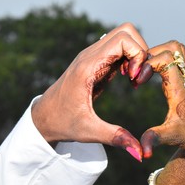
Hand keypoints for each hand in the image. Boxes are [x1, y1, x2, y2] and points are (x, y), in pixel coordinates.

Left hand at [31, 23, 147, 160]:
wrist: (43, 117)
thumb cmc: (63, 122)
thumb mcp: (90, 132)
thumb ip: (116, 138)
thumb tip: (140, 154)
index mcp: (88, 65)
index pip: (123, 38)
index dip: (137, 55)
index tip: (134, 80)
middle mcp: (90, 54)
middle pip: (126, 31)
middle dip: (141, 50)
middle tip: (137, 77)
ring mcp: (92, 55)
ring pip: (123, 36)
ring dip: (135, 54)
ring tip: (133, 79)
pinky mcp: (95, 61)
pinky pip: (118, 48)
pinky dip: (129, 58)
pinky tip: (126, 79)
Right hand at [139, 41, 184, 161]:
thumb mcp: (172, 137)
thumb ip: (155, 140)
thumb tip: (143, 152)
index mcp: (180, 87)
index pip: (167, 58)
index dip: (148, 63)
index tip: (138, 81)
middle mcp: (184, 78)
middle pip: (172, 47)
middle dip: (150, 55)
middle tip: (139, 73)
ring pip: (175, 49)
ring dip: (156, 55)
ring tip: (143, 72)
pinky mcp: (184, 80)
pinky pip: (173, 59)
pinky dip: (159, 60)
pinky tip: (148, 76)